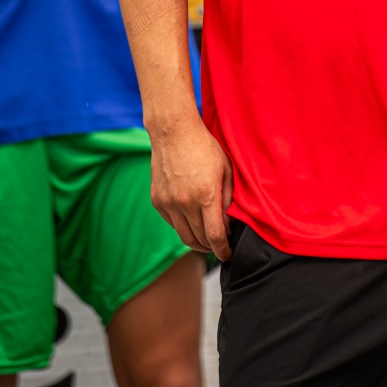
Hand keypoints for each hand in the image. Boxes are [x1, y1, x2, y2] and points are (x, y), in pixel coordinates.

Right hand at [149, 112, 233, 259]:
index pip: (215, 236)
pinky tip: (192, 220)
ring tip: (207, 239)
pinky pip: (172, 223)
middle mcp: (185, 203)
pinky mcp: (157, 201)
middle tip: (220, 244)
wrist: (174, 132)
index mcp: (206, 196)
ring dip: (197, 242)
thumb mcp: (226, 170)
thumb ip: (228, 200)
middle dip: (212, 247)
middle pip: (200, 240)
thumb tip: (228, 225)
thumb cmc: (205, 148)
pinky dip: (183, 227)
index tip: (228, 255)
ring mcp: (169, 203)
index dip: (223, 250)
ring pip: (184, 236)